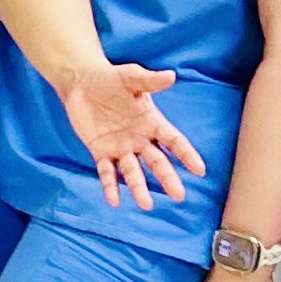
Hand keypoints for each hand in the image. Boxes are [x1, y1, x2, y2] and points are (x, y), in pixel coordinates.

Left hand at [61, 58, 201, 208]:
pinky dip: (109, 186)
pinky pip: (106, 172)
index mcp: (151, 122)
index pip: (173, 141)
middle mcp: (140, 139)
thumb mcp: (129, 77)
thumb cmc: (110, 79)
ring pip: (133, 171)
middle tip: (178, 195)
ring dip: (139, 188)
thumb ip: (148, 80)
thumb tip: (171, 76)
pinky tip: (114, 201)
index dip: (186, 154)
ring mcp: (120, 148)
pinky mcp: (100, 152)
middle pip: (157, 161)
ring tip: (146, 205)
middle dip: (167, 178)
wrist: (80, 83)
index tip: (199, 170)